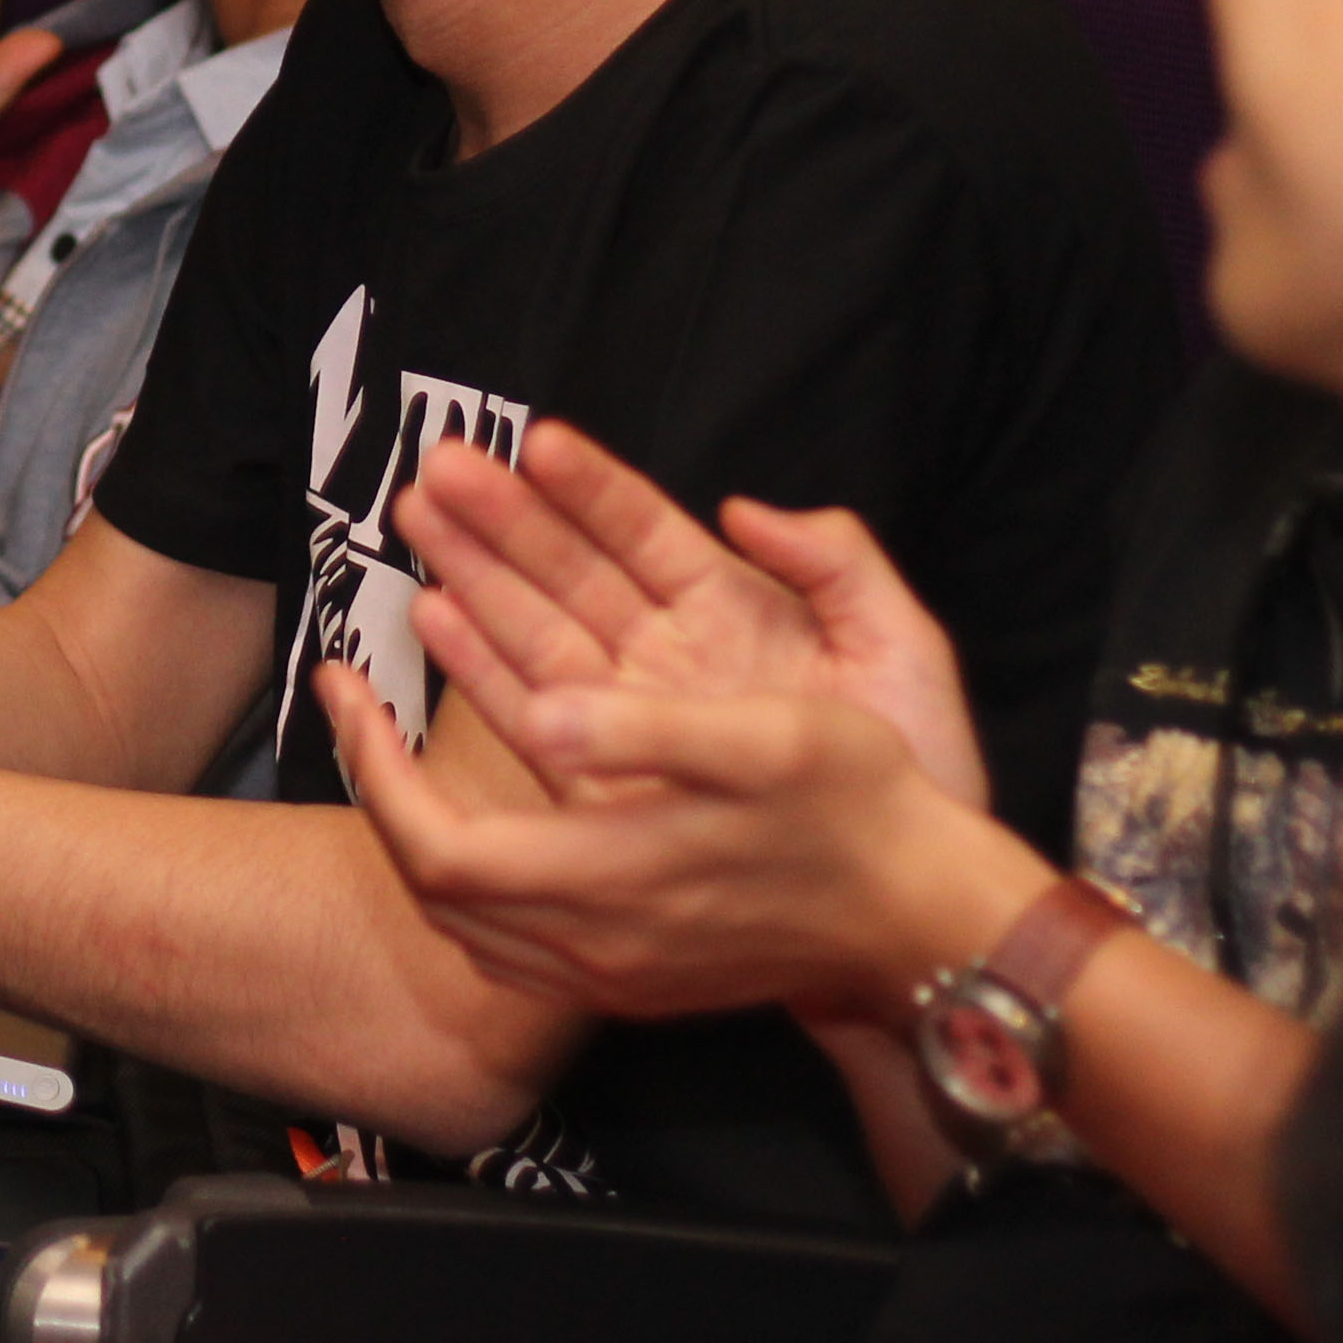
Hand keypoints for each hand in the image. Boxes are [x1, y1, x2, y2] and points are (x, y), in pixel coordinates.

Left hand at [321, 660, 1041, 1028]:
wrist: (927, 920)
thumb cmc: (858, 810)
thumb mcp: (767, 738)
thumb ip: (644, 730)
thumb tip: (537, 715)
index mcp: (607, 881)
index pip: (432, 845)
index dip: (371, 767)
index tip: (351, 682)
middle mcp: (593, 946)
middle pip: (429, 884)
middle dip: (374, 787)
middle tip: (356, 701)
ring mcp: (612, 974)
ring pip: (461, 918)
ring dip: (413, 826)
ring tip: (394, 743)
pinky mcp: (635, 977)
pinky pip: (509, 934)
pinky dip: (469, 869)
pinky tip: (477, 811)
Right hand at [391, 422, 991, 813]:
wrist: (915, 901)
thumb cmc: (923, 774)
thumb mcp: (903, 652)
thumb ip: (839, 565)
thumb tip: (746, 507)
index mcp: (734, 613)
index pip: (646, 532)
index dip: (592, 487)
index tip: (537, 442)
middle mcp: (671, 656)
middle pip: (571, 571)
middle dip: (505, 516)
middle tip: (443, 467)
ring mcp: (637, 716)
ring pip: (538, 629)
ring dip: (476, 573)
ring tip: (420, 516)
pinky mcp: (612, 778)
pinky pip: (536, 712)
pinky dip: (484, 666)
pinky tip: (438, 615)